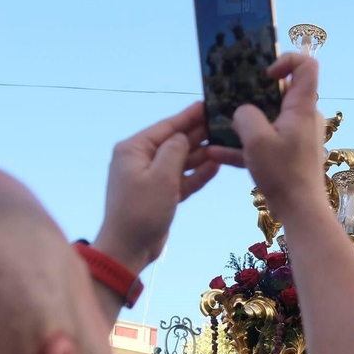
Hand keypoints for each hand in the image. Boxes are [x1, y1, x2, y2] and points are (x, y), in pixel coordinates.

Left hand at [93, 102, 218, 274]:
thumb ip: (175, 151)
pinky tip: (216, 166)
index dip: (189, 115)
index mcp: (134, 149)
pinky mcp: (159, 194)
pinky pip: (181, 179)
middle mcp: (141, 159)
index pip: (167, 126)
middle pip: (174, 141)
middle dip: (198, 133)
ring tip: (225, 142)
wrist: (128, 249)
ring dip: (200, 154)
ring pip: (180, 160)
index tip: (209, 104)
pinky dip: (196, 174)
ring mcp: (150, 177)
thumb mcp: (161, 176)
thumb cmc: (142, 210)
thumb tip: (184, 135)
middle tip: (225, 122)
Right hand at [207, 52, 326, 223]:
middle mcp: (303, 116)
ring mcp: (296, 135)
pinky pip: (264, 141)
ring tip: (218, 126)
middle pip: (281, 92)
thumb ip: (245, 116)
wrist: (299, 210)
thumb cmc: (282, 172)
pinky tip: (216, 153)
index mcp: (302, 107)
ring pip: (269, 118)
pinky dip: (244, 146)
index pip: (306, 66)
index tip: (264, 75)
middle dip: (253, 94)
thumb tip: (241, 112)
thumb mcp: (256, 139)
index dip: (285, 60)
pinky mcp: (288, 153)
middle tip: (231, 99)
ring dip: (244, 122)